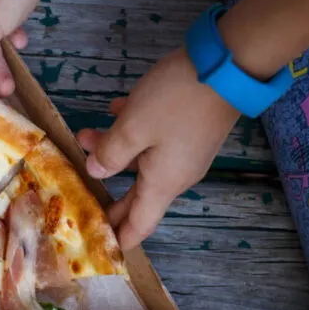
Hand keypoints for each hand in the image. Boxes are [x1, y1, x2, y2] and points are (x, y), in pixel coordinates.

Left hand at [77, 49, 238, 248]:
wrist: (229, 63)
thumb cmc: (177, 100)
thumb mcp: (133, 127)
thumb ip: (110, 153)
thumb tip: (97, 171)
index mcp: (163, 183)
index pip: (140, 225)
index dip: (119, 238)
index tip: (99, 247)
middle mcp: (176, 174)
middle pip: (137, 196)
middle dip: (107, 196)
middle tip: (79, 198)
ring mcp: (183, 151)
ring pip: (140, 161)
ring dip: (112, 152)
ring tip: (84, 136)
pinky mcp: (187, 129)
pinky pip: (153, 139)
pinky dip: (131, 132)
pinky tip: (114, 111)